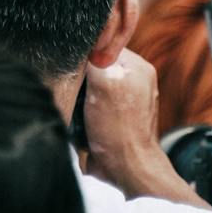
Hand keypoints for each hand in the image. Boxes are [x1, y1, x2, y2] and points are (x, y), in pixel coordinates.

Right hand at [82, 51, 208, 208]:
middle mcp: (132, 80)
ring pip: (88, 85)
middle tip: (76, 92)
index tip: (74, 69)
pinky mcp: (111, 116)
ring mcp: (122, 99)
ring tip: (78, 109)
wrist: (127, 170)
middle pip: (93, 65)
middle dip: (79, 78)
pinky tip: (79, 119)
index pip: (102, 44)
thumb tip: (82, 42)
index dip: (84, 55)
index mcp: (136, 66)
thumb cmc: (119, 131)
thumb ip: (94, 59)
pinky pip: (88, 104)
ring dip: (78, 96)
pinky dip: (80, 110)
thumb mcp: (104, 85)